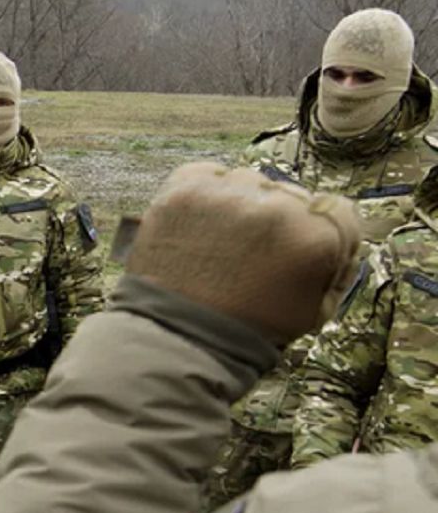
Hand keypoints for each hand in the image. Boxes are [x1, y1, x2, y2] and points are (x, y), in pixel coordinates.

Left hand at [125, 162, 360, 345]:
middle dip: (279, 222)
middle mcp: (276, 208)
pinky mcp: (186, 191)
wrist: (175, 337)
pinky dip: (207, 194)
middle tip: (252, 255)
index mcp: (315, 238)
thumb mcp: (314, 309)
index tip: (299, 248)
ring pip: (249, 182)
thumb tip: (337, 232)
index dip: (319, 232)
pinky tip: (201, 225)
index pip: (338, 210)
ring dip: (242, 206)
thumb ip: (335, 264)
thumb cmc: (246, 329)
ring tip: (221, 243)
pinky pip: (208, 175)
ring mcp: (228, 195)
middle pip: (291, 195)